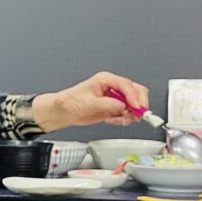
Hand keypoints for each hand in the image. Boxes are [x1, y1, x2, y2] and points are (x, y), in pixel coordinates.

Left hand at [32, 72, 149, 130]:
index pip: (126, 85)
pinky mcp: (114, 107)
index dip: (133, 96)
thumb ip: (107, 104)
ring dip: (131, 113)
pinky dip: (124, 118)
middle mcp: (112, 87)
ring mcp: (114, 97)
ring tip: (121, 119)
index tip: (136, 107)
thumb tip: (122, 105)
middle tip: (137, 114)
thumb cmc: (70, 102)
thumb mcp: (89, 103)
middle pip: (136, 91)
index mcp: (106, 80)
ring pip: (134, 103)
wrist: (63, 112)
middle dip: (138, 104)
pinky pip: (127, 113)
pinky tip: (113, 120)